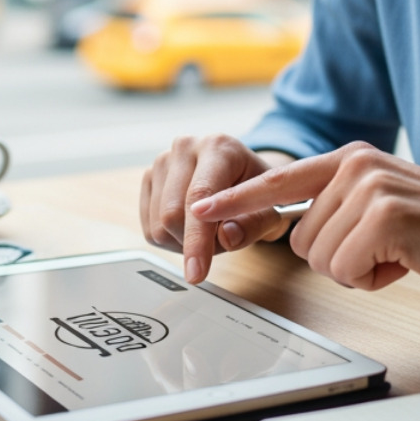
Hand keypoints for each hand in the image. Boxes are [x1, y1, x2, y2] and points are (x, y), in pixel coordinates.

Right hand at [141, 135, 293, 283]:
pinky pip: (148, 227)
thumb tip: (226, 237)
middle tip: (221, 239)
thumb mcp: (270, 210)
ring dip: (183, 242)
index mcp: (219, 147)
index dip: (196, 239)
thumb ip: (253, 225)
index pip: (198, 197)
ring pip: (158, 225)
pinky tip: (189, 226)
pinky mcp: (149, 177)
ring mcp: (163, 160)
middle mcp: (186, 147)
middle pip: (172, 215)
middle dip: (195, 243)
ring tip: (208, 229)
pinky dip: (170, 238)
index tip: (196, 273)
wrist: (243, 176)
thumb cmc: (258, 193)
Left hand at [190, 142, 419, 294]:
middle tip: (387, 248)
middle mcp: (355, 165)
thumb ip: (342, 203)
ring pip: (321, 256)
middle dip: (339, 258)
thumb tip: (299, 229)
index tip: (198, 206)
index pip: (280, 178)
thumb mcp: (384, 201)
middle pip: (301, 236)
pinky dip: (373, 278)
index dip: (236, 198)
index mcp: (351, 158)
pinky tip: (407, 260)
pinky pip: (345, 269)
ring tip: (400, 251)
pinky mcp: (384, 216)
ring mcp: (369, 187)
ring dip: (358, 269)